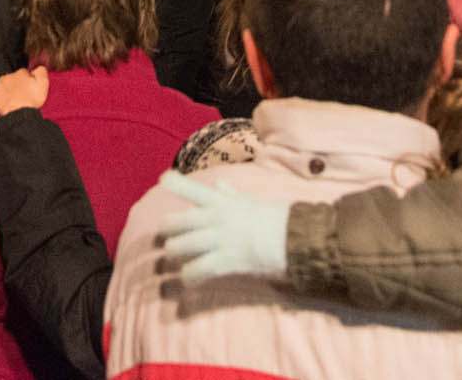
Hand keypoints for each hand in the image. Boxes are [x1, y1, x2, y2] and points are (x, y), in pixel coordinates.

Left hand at [0, 65, 48, 114]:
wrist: (20, 113)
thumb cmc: (32, 99)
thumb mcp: (43, 83)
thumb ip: (41, 71)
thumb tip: (38, 68)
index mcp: (21, 73)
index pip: (25, 72)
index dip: (29, 79)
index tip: (31, 87)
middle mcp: (9, 77)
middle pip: (14, 77)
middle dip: (18, 83)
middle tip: (24, 93)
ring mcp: (0, 86)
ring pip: (3, 82)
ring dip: (7, 86)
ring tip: (14, 96)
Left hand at [155, 171, 291, 280]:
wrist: (298, 238)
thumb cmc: (278, 218)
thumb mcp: (253, 201)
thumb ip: (232, 194)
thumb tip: (220, 183)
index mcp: (222, 201)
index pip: (190, 187)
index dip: (173, 182)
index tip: (164, 180)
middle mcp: (215, 217)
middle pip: (175, 222)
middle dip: (166, 231)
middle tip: (168, 238)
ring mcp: (219, 239)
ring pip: (180, 246)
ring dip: (175, 255)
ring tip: (178, 261)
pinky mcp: (226, 260)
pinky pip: (197, 270)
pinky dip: (189, 277)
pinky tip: (189, 280)